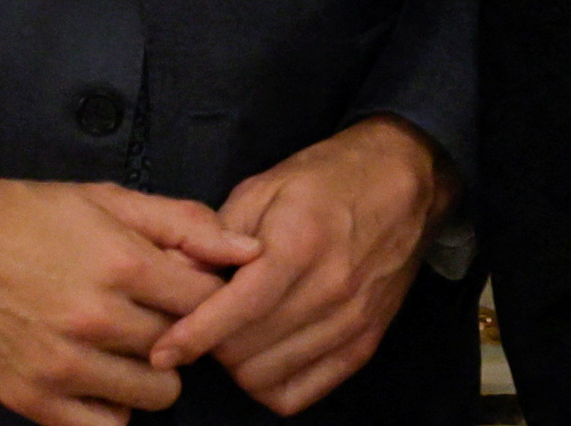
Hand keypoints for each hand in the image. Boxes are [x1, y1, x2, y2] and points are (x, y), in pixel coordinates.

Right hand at [0, 154, 254, 425]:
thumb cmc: (25, 215)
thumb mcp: (109, 199)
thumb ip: (185, 224)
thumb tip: (250, 250)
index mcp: (120, 262)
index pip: (209, 300)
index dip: (210, 296)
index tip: (192, 291)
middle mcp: (94, 317)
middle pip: (183, 346)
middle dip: (181, 333)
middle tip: (157, 317)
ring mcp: (59, 363)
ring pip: (154, 393)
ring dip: (152, 373)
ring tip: (130, 347)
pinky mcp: (27, 397)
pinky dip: (112, 408)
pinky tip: (102, 378)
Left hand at [150, 116, 449, 412]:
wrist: (408, 177)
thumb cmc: (328, 179)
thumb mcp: (264, 187)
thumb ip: (216, 235)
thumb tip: (175, 281)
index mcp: (301, 243)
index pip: (236, 310)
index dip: (191, 336)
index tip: (163, 351)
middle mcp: (332, 288)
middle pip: (245, 351)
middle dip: (213, 344)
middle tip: (207, 323)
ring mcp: (354, 319)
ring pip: (267, 377)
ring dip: (239, 365)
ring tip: (236, 336)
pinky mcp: (367, 341)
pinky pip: (301, 394)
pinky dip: (271, 385)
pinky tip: (266, 356)